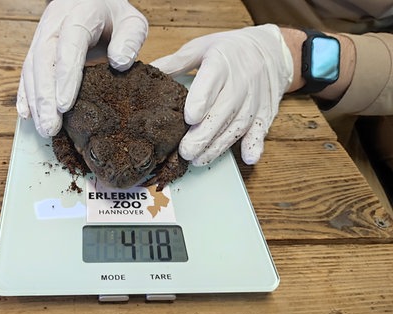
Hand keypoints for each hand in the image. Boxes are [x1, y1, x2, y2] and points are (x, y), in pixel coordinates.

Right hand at [17, 0, 147, 136]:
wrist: (94, 2)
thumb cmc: (114, 16)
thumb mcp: (132, 22)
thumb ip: (130, 40)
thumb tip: (119, 62)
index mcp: (80, 14)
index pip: (69, 44)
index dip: (64, 75)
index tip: (64, 105)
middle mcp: (55, 23)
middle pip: (43, 60)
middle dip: (45, 96)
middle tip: (50, 127)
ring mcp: (42, 35)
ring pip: (31, 68)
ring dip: (36, 101)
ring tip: (44, 130)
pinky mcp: (37, 47)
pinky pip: (26, 71)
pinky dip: (26, 94)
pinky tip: (28, 116)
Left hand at [151, 24, 292, 165]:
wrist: (271, 51)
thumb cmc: (229, 50)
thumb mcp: (201, 48)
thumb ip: (175, 62)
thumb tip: (148, 72)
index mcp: (220, 63)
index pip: (211, 82)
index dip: (201, 101)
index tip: (189, 117)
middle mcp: (240, 83)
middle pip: (222, 112)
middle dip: (204, 135)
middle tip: (185, 151)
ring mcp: (254, 100)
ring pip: (237, 126)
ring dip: (219, 146)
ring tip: (199, 160)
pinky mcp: (265, 113)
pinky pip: (261, 130)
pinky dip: (255, 145)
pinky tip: (248, 158)